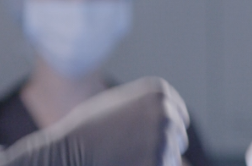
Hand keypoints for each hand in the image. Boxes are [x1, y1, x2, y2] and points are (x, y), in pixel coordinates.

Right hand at [0, 77, 188, 165]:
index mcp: (158, 92)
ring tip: (126, 156)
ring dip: (155, 160)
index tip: (141, 135)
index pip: (178, 116)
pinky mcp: (158, 161)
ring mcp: (164, 137)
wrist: (71, 151)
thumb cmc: (91, 130)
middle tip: (130, 148)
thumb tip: (172, 116)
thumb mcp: (120, 104)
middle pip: (179, 137)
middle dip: (161, 146)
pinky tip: (128, 163)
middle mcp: (165, 111)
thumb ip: (146, 105)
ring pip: (172, 157)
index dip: (161, 129)